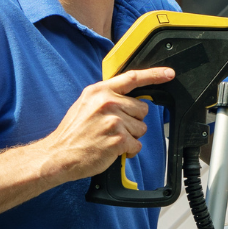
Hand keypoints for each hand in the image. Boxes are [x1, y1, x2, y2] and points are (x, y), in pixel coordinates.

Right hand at [37, 66, 173, 181]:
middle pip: (141, 109)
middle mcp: (107, 102)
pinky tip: (112, 149)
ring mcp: (113, 120)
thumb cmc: (74, 133)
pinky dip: (128, 150)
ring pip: (141, 128)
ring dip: (130, 137)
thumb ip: (108, 97)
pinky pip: (137, 145)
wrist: (59, 154)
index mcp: (99, 91)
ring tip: (110, 139)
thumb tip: (131, 98)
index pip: (133, 78)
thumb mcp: (86, 105)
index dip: (154, 75)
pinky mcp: (118, 138)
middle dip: (133, 121)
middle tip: (114, 128)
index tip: (168, 74)